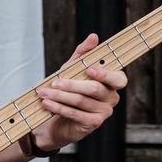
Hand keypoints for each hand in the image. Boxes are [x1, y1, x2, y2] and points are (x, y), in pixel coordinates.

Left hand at [33, 33, 125, 152]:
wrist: (56, 119)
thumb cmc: (68, 90)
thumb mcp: (73, 69)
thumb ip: (83, 53)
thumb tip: (94, 37)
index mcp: (112, 83)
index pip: (118, 78)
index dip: (105, 74)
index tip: (88, 69)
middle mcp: (112, 97)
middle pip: (94, 89)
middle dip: (71, 85)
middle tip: (54, 82)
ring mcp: (104, 112)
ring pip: (82, 101)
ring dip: (60, 96)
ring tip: (43, 92)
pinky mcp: (93, 124)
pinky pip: (76, 114)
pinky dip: (59, 108)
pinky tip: (47, 103)